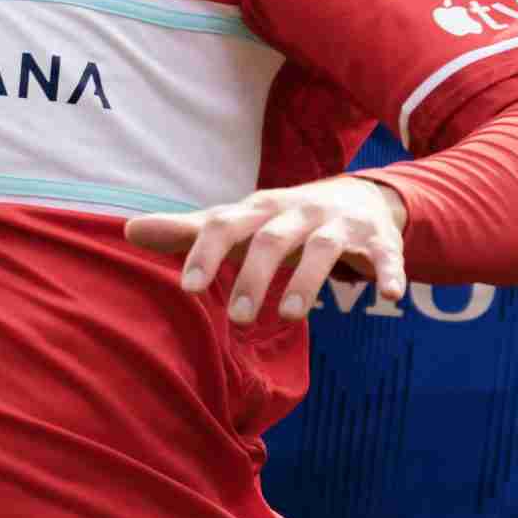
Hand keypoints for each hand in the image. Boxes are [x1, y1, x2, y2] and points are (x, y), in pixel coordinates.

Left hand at [124, 176, 407, 325]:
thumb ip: (188, 232)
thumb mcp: (238, 223)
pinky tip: (389, 298)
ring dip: (307, 280)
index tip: (190, 289)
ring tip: (290, 316)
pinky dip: (388, 273)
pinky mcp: (378, 241)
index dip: (207, 253)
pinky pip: (384, 256)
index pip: (226, 224)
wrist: (359, 197)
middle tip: (240, 319)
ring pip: (322, 247)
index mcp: (260, 209)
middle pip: (272, 239)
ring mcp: (339, 225)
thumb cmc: (282, 220)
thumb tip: (128, 231)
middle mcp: (298, 212)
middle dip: (255, 276)